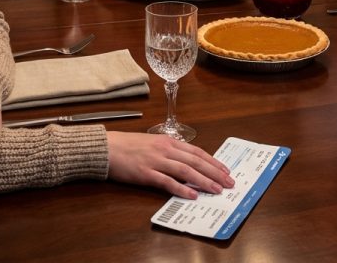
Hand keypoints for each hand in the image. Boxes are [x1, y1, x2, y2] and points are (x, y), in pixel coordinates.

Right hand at [107, 131, 233, 199]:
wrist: (107, 147)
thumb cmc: (128, 145)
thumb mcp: (152, 142)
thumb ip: (169, 151)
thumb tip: (185, 162)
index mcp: (168, 141)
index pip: (196, 151)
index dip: (212, 161)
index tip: (225, 170)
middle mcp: (165, 149)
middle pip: (195, 161)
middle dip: (214, 172)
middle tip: (228, 183)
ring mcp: (156, 161)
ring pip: (186, 171)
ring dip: (203, 181)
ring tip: (216, 190)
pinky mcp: (146, 173)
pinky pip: (167, 182)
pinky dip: (181, 188)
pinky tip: (192, 195)